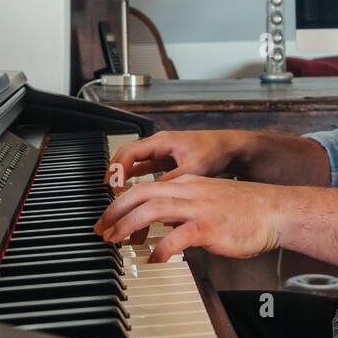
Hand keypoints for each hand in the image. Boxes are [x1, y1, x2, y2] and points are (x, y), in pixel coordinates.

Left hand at [93, 175, 282, 261]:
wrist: (274, 211)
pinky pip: (177, 237)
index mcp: (187, 184)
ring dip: (129, 225)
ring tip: (117, 241)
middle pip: (141, 194)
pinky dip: (161, 249)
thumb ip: (184, 207)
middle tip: (102, 229)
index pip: (145, 187)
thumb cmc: (245, 210)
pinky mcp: (209, 228)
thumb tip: (162, 223)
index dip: (121, 203)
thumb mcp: (208, 200)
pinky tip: (154, 259)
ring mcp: (199, 208)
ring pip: (153, 210)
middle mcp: (189, 192)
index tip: (108, 218)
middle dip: (115, 211)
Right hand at [104, 130, 248, 188]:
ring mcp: (162, 152)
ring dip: (124, 174)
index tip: (113, 185)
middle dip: (115, 171)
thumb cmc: (214, 152)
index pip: (130, 153)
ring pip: (135, 161)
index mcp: (162, 141)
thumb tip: (152, 195)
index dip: (118, 169)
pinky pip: (145, 167)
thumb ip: (171, 181)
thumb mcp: (192, 169)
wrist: (230, 148)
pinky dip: (136, 177)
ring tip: (115, 192)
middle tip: (107, 189)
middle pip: (128, 155)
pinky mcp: (167, 161)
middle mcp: (159, 144)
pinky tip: (133, 190)